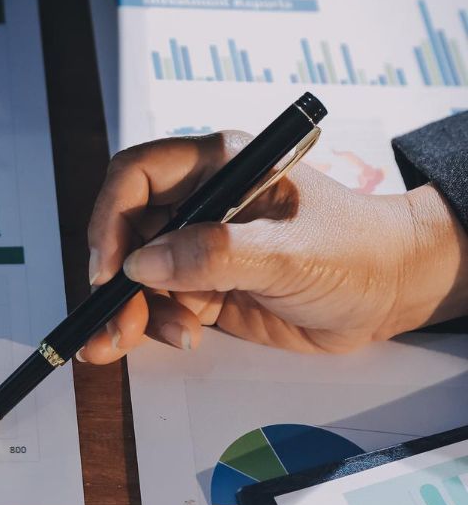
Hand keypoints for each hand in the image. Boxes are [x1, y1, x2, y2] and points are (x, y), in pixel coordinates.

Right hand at [82, 130, 467, 359]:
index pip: (137, 175)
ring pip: (136, 276)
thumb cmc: (358, 251)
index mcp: (220, 167)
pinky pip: (159, 305)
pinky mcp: (206, 288)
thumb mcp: (290, 251)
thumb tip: (143, 263)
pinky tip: (182, 337)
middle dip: (114, 280)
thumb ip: (216, 254)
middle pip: (125, 232)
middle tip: (119, 324)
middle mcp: (201, 203)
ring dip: (134, 311)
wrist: (392, 292)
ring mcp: (200, 248)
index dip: (111, 218)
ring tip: (162, 337)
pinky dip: (155, 326)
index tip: (111, 269)